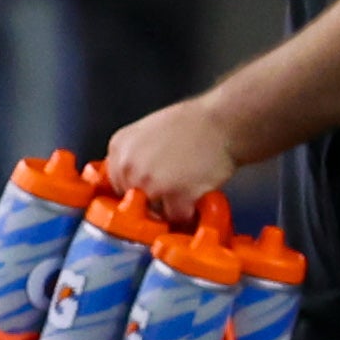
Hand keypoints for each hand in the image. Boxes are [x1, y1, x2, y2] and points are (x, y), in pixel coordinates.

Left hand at [104, 97, 240, 226]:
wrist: (222, 122)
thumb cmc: (192, 124)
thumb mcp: (147, 131)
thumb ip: (133, 155)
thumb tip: (130, 181)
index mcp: (118, 147)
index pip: (116, 182)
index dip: (136, 187)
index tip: (151, 187)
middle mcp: (128, 166)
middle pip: (132, 200)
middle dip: (152, 199)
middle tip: (172, 188)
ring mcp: (149, 183)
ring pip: (152, 212)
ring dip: (169, 208)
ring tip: (186, 190)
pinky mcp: (174, 195)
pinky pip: (176, 217)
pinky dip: (188, 212)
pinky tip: (196, 196)